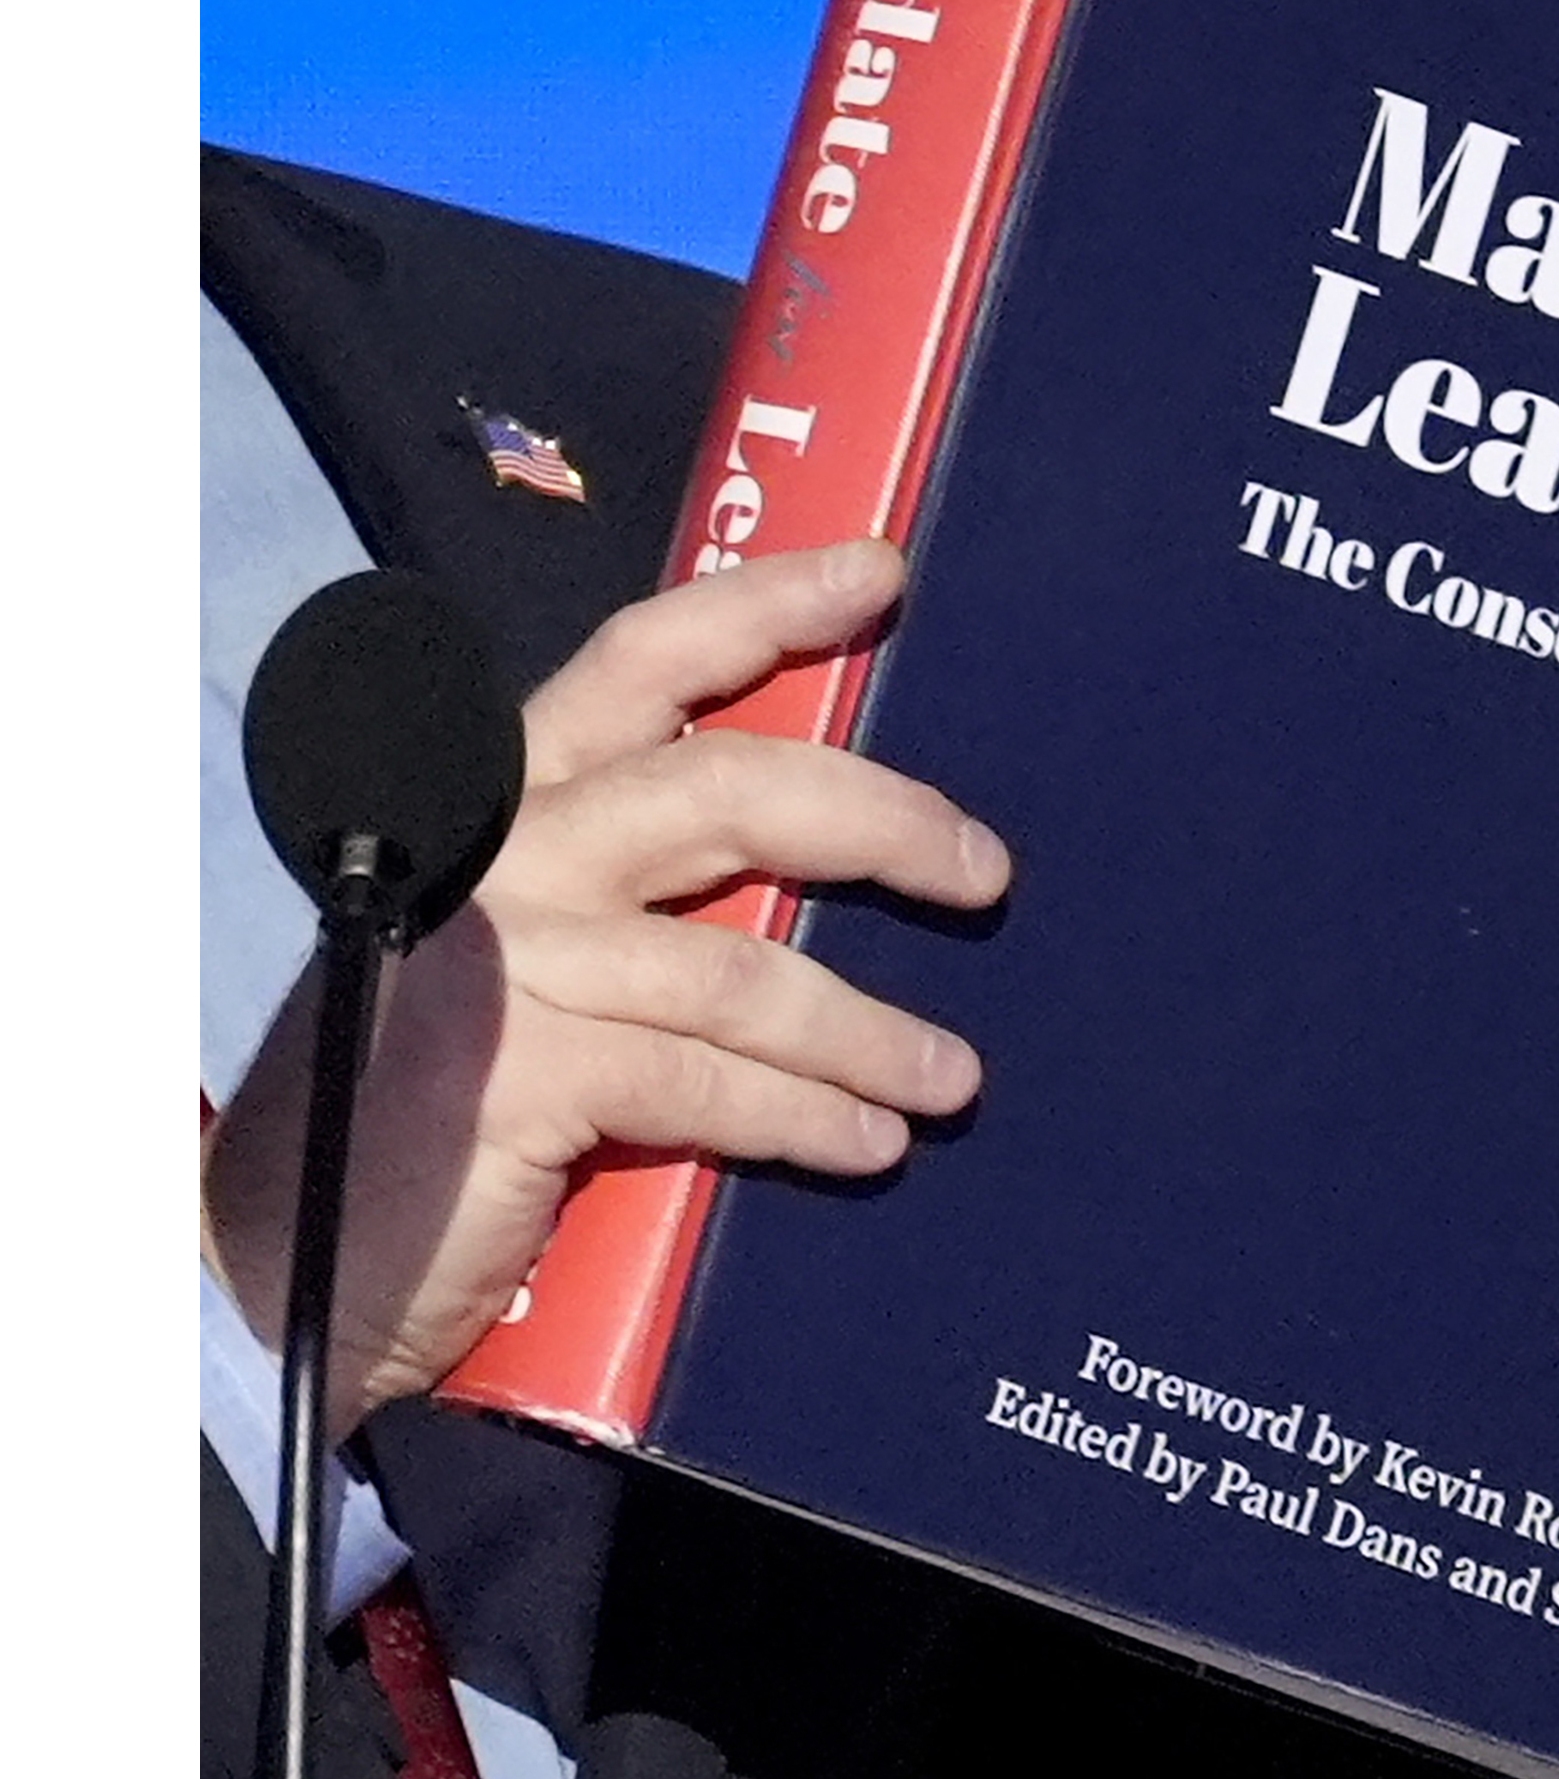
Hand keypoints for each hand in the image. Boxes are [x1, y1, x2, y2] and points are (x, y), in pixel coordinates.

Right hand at [201, 540, 1002, 1437]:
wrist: (293, 1264)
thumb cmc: (433, 1096)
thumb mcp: (533, 958)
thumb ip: (642, 892)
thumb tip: (815, 868)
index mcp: (505, 803)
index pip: (640, 662)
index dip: (764, 605)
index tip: (879, 573)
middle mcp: (501, 856)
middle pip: (729, 790)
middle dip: (881, 821)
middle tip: (985, 870)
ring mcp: (506, 962)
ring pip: (743, 967)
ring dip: (869, 1029)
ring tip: (951, 1076)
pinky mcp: (518, 1075)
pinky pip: (712, 1082)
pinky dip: (809, 1117)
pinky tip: (869, 1144)